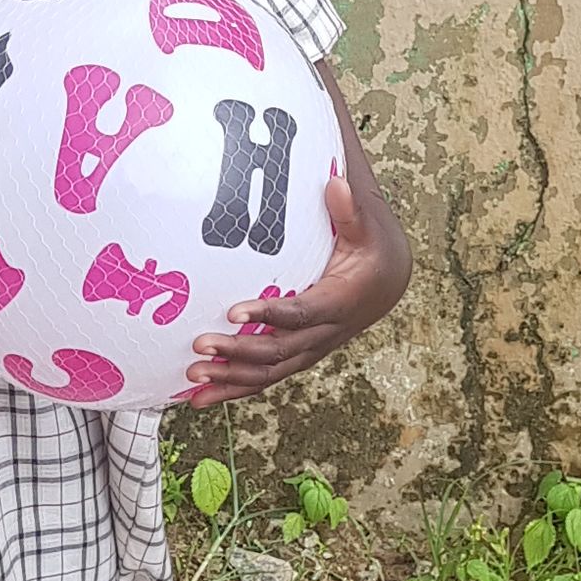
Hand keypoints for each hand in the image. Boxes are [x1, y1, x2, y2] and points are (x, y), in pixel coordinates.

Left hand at [184, 111, 410, 405]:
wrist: (387, 281)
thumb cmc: (371, 248)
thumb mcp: (365, 227)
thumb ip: (349, 210)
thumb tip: (335, 183)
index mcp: (340, 302)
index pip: (300, 314)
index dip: (269, 316)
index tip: (234, 312)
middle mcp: (325, 333)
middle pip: (279, 351)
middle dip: (238, 352)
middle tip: (199, 345)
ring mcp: (311, 348)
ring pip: (270, 373)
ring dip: (231, 379)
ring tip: (193, 379)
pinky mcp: (299, 354)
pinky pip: (267, 377)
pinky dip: (235, 388)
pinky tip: (201, 396)